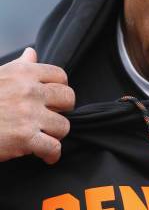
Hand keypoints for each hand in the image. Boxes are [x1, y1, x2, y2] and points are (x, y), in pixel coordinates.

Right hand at [0, 47, 74, 163]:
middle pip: (68, 99)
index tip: (54, 98)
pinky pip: (54, 148)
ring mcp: (29, 115)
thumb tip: (31, 53)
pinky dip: (52, 154)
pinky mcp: (25, 138)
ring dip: (55, 134)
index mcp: (24, 73)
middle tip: (51, 118)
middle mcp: (29, 91)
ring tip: (44, 136)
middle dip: (62, 110)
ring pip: (63, 126)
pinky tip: (46, 155)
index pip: (60, 76)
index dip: (60, 88)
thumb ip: (20, 66)